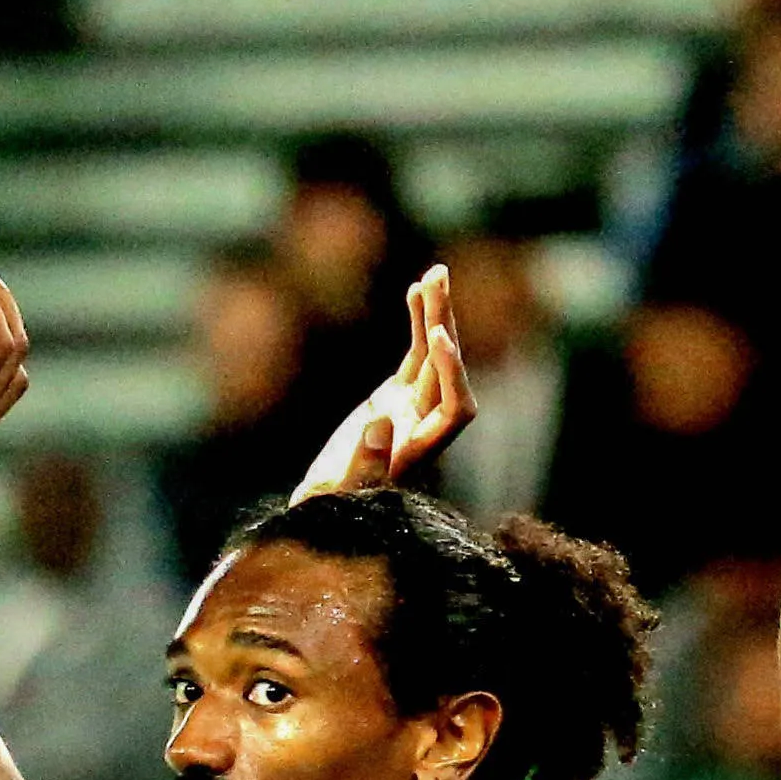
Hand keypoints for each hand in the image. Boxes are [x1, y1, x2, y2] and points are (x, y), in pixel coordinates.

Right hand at [291, 264, 474, 502]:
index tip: (439, 341)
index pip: (456, 409)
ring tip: (434, 273)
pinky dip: (418, 323)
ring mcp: (414, 407)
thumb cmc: (330, 506)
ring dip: (436, 314)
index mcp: (420, 450)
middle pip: (448, 372)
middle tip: (437, 282)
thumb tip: (381, 424)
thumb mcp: (339, 490)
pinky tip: (415, 288)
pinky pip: (417, 353)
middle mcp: (425, 425)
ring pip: (435, 355)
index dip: (454, 374)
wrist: (324, 503)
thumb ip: (364, 463)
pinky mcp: (398, 395)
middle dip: (445, 326)